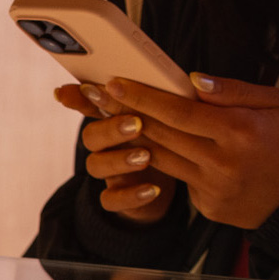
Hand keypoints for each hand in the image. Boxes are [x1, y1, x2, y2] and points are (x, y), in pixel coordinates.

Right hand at [54, 83, 177, 222]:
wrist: (182, 180)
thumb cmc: (175, 138)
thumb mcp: (179, 116)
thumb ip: (180, 99)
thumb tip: (198, 79)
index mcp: (117, 117)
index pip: (92, 103)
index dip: (80, 97)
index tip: (80, 89)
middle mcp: (107, 144)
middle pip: (91, 135)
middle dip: (111, 128)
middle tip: (137, 124)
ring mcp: (111, 171)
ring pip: (95, 165)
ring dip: (119, 160)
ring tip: (146, 157)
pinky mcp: (119, 197)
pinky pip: (111, 200)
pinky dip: (131, 196)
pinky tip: (154, 189)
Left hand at [81, 71, 278, 229]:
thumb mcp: (276, 104)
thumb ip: (234, 90)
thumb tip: (193, 80)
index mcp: (238, 131)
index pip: (178, 110)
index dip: (143, 97)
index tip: (116, 83)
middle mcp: (221, 162)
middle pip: (161, 134)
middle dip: (127, 113)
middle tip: (101, 96)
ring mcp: (212, 188)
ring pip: (162, 159)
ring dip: (134, 138)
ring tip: (115, 118)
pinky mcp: (207, 207)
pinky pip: (179, 179)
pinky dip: (166, 162)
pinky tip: (151, 147)